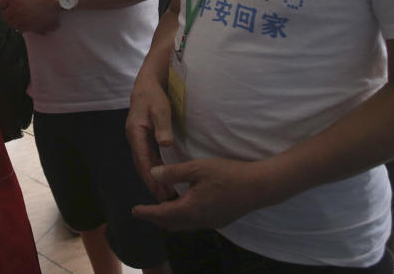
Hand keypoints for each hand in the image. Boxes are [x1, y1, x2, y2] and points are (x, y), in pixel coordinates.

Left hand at [0, 0, 60, 32]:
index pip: (1, 4)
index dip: (4, 4)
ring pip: (13, 24)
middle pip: (5, 16)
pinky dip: (23, 27)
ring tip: (20, 18)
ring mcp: (23, 19)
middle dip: (8, 14)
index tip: (9, 4)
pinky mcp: (31, 26)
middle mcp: (15, 9)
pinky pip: (22, 30)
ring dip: (14, 22)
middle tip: (14, 12)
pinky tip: (28, 22)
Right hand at [126, 75, 176, 201]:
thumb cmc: (154, 96)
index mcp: (135, 133)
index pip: (143, 160)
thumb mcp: (161, 109)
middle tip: (164, 200)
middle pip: (141, 165)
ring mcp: (137, 139)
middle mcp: (133, 138)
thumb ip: (163, 126)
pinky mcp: (142, 139)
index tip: (160, 191)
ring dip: (153, 178)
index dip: (151, 177)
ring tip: (165, 194)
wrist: (147, 85)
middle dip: (152, 183)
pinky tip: (163, 177)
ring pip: (143, 163)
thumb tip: (165, 145)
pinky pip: (147, 158)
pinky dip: (154, 169)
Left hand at [131, 158, 269, 231]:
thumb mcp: (197, 168)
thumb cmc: (228, 174)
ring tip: (162, 207)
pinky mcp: (220, 220)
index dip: (146, 213)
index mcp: (189, 209)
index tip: (134, 210)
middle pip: (170, 224)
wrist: (259, 187)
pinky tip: (185, 205)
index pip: (161, 215)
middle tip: (144, 211)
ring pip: (183, 225)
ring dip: (170, 218)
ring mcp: (210, 223)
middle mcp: (198, 221)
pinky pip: (195, 223)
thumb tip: (153, 175)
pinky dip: (183, 217)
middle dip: (156, 218)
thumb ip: (173, 173)